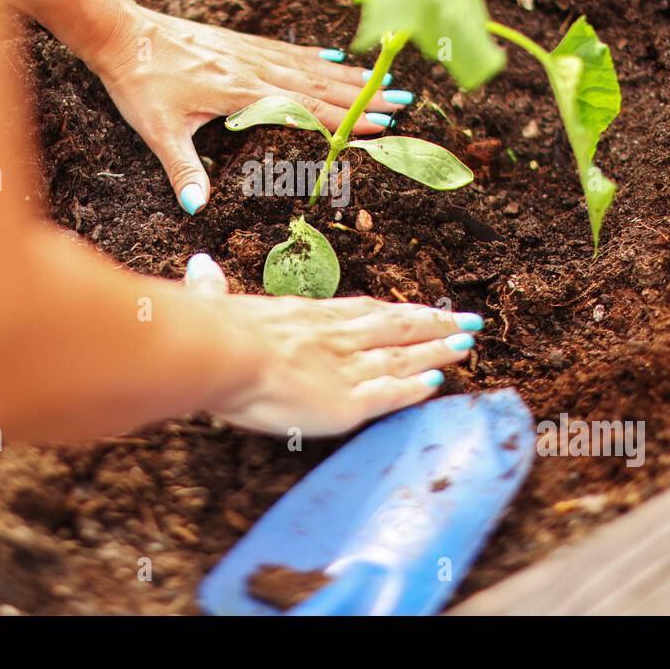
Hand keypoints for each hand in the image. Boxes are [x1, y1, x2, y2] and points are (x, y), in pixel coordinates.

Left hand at [87, 1, 415, 214]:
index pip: (304, 108)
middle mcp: (252, 69)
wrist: (120, 33)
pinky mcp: (238, 44)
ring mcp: (248, 53)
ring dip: (348, 76)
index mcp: (240, 92)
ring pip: (309, 66)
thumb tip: (197, 208)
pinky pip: (287, 52)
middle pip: (319, 84)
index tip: (380, 125)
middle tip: (403, 103)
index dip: (343, 118)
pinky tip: (335, 59)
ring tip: (384, 81)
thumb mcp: (158, 131)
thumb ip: (182, 169)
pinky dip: (315, 56)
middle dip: (363, 96)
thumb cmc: (138, 82)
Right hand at [182, 253, 481, 435]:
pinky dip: (415, 389)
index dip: (398, 310)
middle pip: (397, 327)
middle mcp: (336, 337)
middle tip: (470, 321)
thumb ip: (212, 288)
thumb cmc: (211, 330)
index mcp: (308, 316)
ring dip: (436, 351)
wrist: (221, 352)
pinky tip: (437, 385)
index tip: (423, 308)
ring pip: (402, 357)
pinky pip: (391, 395)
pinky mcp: (348, 402)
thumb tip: (198, 266)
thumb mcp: (214, 302)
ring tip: (467, 345)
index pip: (365, 311)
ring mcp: (346, 368)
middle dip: (435, 324)